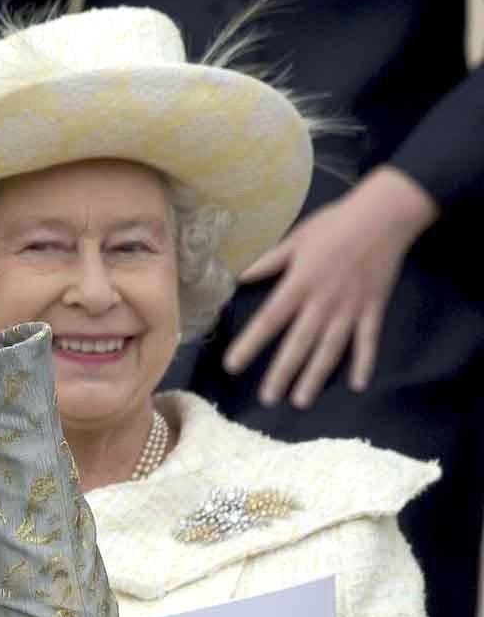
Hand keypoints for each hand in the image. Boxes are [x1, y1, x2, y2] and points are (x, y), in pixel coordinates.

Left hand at [222, 166, 436, 406]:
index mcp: (299, 284)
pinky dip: (364, 362)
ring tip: (300, 400)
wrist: (384, 216)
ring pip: (330, 349)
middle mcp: (323, 302)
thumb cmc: (334, 224)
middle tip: (268, 399)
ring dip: (315, 376)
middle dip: (282, 373)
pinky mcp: (374, 309)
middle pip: (298, 344)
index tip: (232, 366)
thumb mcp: (296, 239)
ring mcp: (351, 308)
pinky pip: (368, 341)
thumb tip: (239, 277)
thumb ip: (269, 262)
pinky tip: (356, 384)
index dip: (250, 344)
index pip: (268, 321)